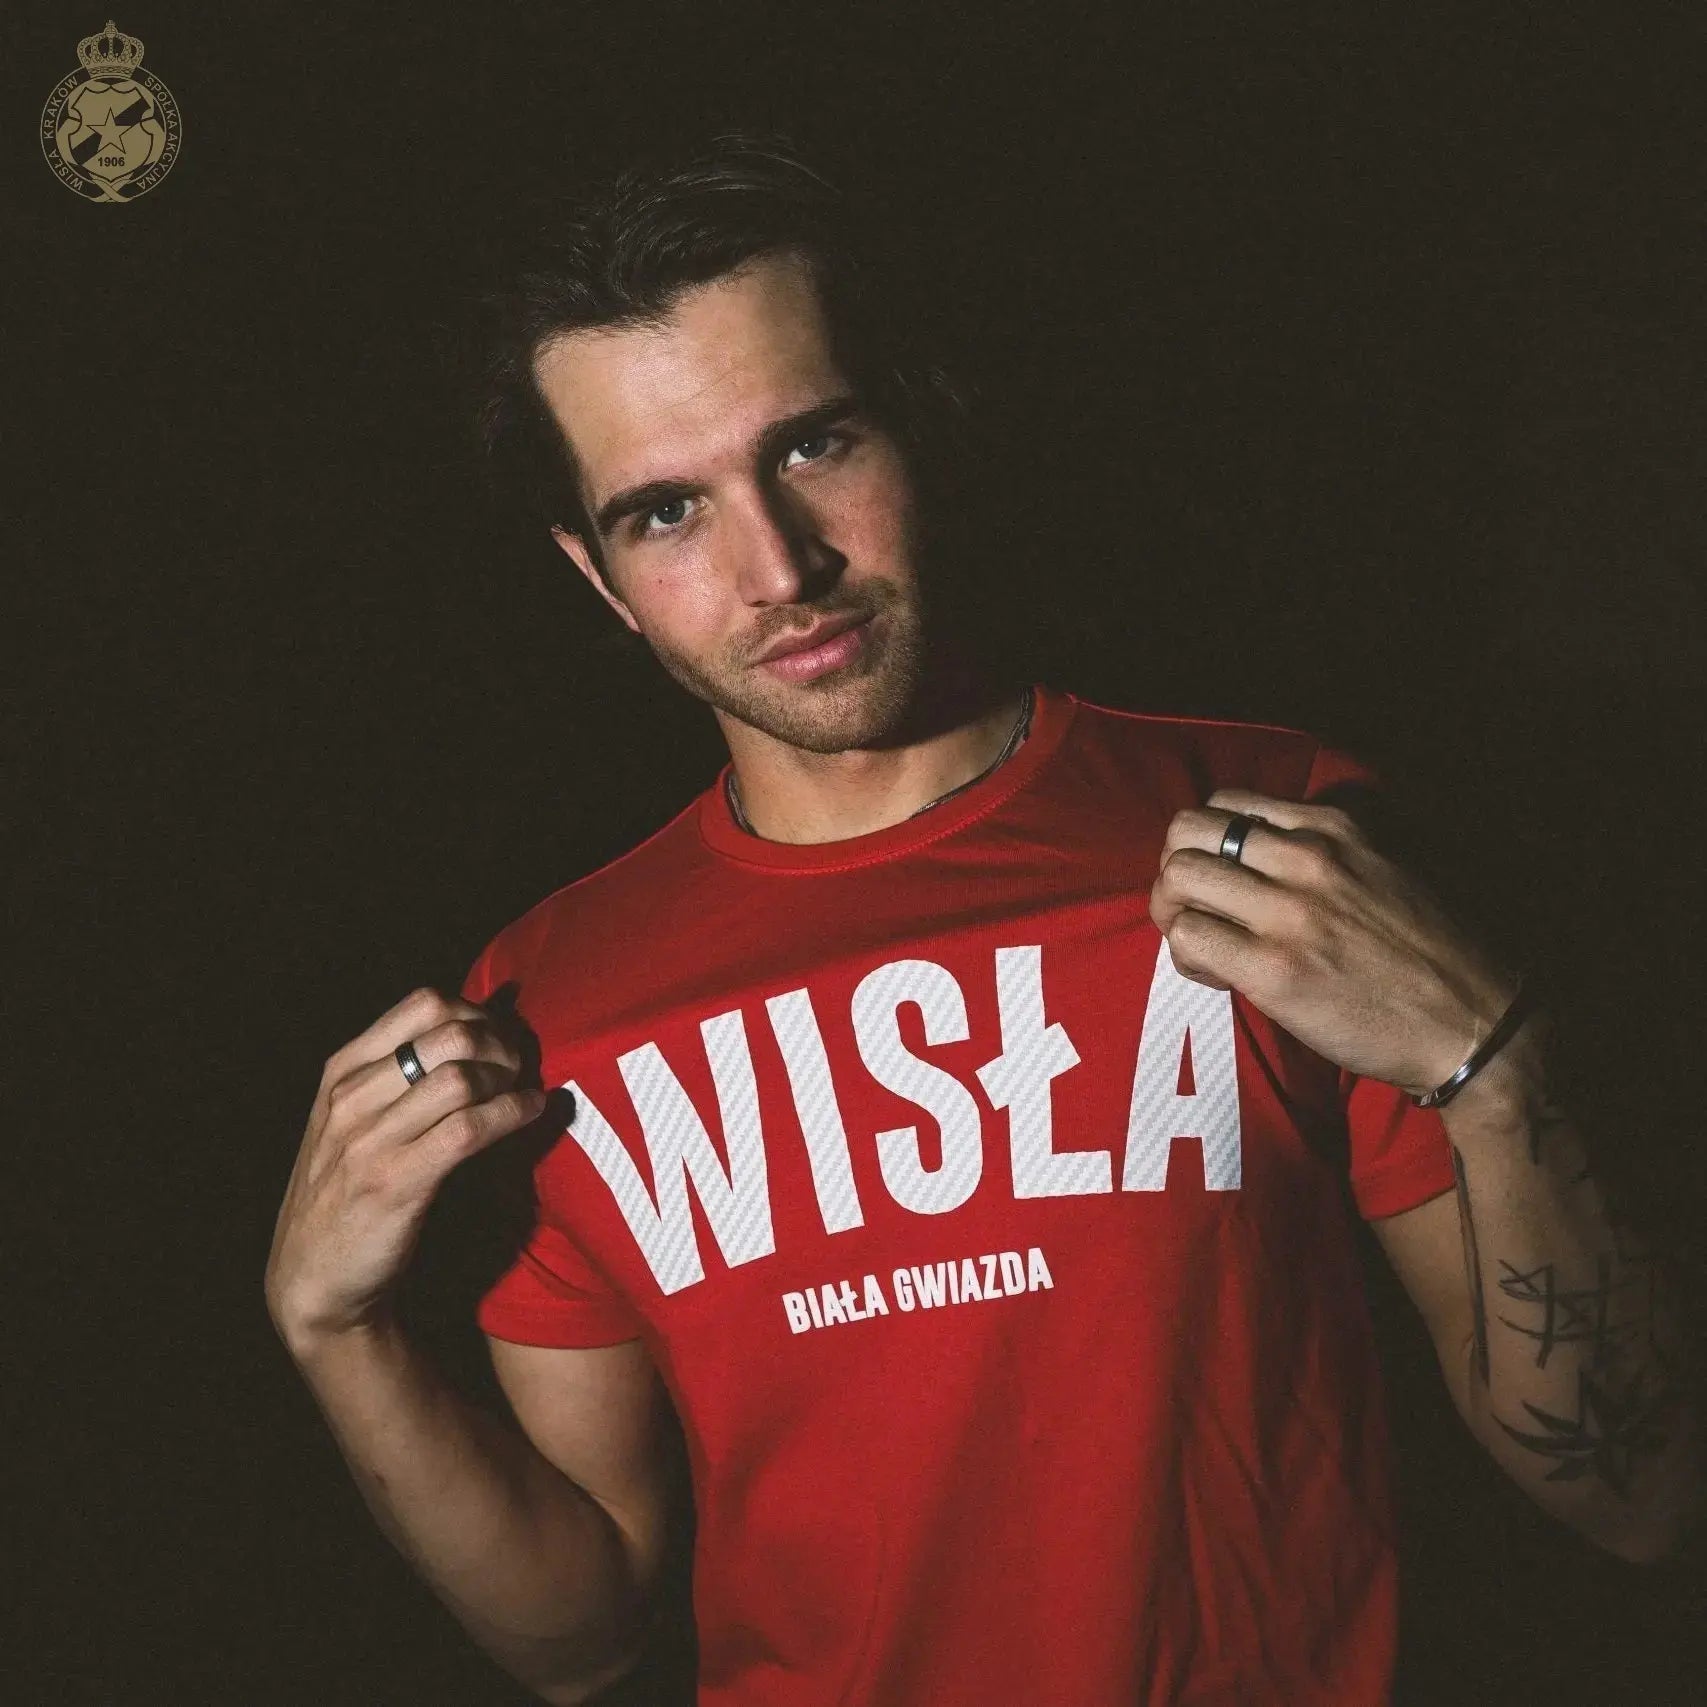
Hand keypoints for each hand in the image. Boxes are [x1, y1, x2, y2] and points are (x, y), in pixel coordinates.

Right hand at [264, 986, 548, 1358]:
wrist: (313, 1279)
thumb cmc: (347, 1190)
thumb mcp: (353, 1119)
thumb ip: (399, 1072)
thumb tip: (477, 1022)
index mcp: (342, 1072)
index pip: (423, 1004)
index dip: (479, 1011)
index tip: (504, 1035)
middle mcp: (351, 1098)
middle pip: (450, 1033)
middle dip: (502, 1042)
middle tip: (523, 1064)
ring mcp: (369, 1140)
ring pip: (462, 1078)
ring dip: (510, 1079)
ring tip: (526, 1091)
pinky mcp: (395, 1182)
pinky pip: (469, 1129)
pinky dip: (511, 1114)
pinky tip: (529, 1114)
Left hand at [1147, 788, 1517, 1096]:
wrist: (1476, 1026)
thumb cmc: (1434, 953)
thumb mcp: (1389, 864)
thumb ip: (1332, 846)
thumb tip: (1269, 848)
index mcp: (1334, 826)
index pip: (1227, 804)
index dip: (1210, 843)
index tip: (1226, 880)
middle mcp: (1306, 857)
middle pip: (1185, 830)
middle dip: (1175, 868)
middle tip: (1194, 909)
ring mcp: (1288, 912)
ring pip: (1176, 879)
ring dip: (1174, 912)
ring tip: (1204, 944)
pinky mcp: (1274, 969)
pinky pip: (1189, 938)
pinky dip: (1187, 956)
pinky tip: (1219, 976)